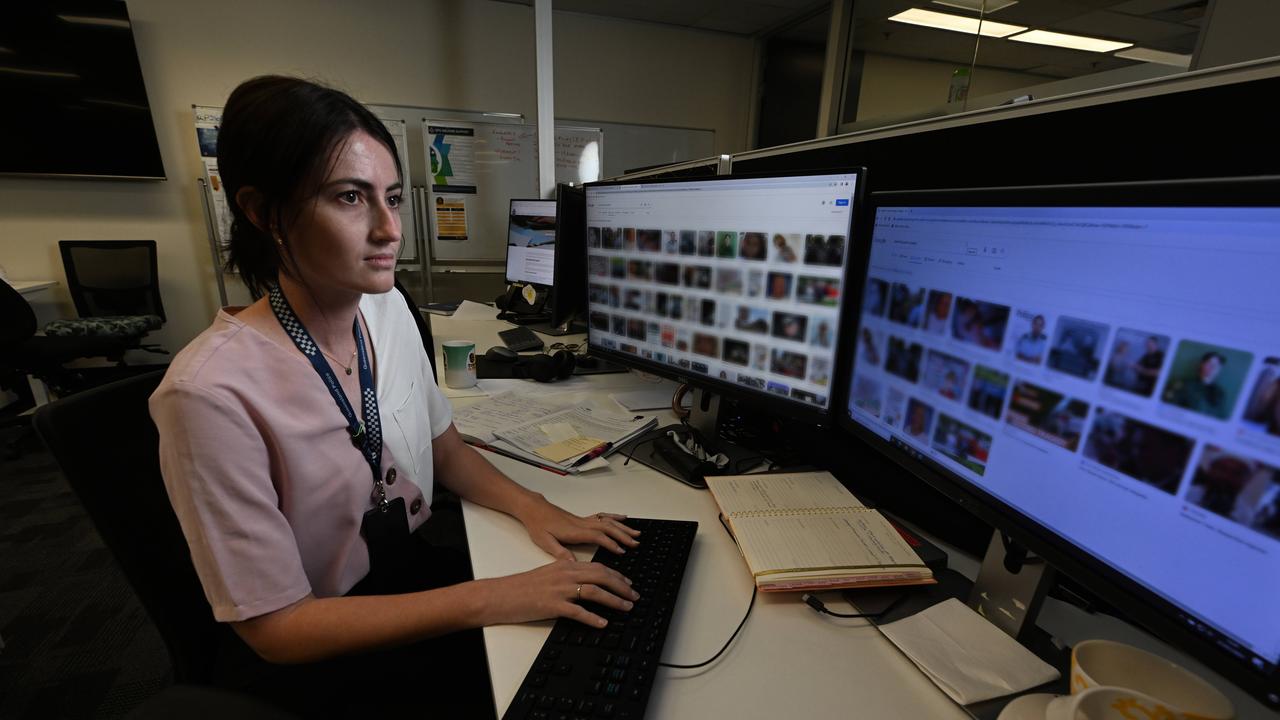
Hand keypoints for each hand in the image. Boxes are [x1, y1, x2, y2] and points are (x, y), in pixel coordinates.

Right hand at [481, 558, 639, 628]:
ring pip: (595, 591)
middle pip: (601, 576)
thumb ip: (566, 572)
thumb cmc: (521, 587)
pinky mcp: (552, 605)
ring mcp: (559, 589)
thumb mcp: (547, 573)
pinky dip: (593, 618)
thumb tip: (583, 577)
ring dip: (614, 600)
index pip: (598, 567)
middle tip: (634, 596)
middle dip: (622, 586)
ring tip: (626, 608)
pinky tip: (603, 623)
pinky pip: (578, 611)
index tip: (628, 583)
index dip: (616, 575)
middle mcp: (565, 574)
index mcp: (565, 564)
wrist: (500, 595)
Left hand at [517, 496, 640, 560]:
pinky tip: (623, 518)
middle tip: (635, 544)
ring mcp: (583, 520)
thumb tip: (572, 563)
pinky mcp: (582, 519)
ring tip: (636, 534)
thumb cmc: (538, 525)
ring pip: (607, 522)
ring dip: (622, 527)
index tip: (621, 551)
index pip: (597, 536)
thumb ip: (559, 552)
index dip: (610, 543)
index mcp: (574, 531)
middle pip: (607, 528)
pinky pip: (602, 516)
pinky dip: (615, 517)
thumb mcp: (544, 541)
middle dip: (623, 536)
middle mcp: (582, 524)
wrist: (533, 509)